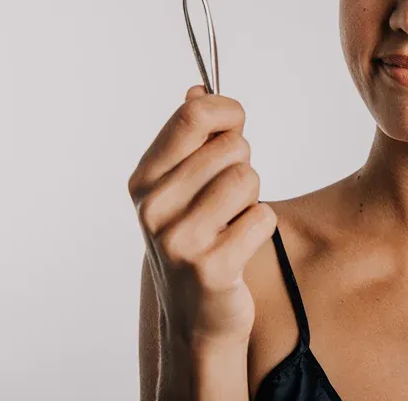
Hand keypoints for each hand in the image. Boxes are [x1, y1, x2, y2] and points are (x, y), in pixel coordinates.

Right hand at [128, 85, 276, 346]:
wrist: (196, 318)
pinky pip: (262, 217)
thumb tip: (196, 89)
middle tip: (228, 198)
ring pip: (248, 179)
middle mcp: (153, 206)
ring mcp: (178, 239)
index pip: (193, 114)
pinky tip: (240, 247)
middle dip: (243, 165)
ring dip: (253, 198)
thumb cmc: (197, 240)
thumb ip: (190, 139)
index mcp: (145, 178)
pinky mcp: (210, 267)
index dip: (228, 112)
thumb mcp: (181, 188)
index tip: (234, 126)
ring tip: (231, 222)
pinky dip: (262, 228)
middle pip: (232, 146)